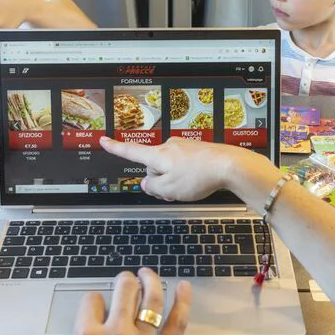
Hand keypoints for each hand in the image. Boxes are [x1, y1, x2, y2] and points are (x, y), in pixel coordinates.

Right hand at [62, 269, 191, 334]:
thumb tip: (88, 329)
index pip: (91, 300)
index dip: (93, 300)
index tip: (96, 304)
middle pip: (123, 290)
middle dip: (123, 280)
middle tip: (125, 280)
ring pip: (151, 299)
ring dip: (150, 280)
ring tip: (148, 274)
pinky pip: (177, 323)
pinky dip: (182, 302)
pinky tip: (183, 287)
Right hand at [100, 136, 248, 201]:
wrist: (230, 165)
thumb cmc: (200, 176)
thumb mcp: (169, 189)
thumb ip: (152, 187)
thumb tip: (146, 182)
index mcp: (158, 155)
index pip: (131, 151)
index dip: (115, 148)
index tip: (104, 140)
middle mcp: (169, 146)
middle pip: (153, 166)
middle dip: (158, 181)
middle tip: (171, 194)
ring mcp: (184, 148)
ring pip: (170, 167)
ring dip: (173, 181)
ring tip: (188, 190)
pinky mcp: (196, 151)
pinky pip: (183, 165)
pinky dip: (186, 176)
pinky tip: (198, 183)